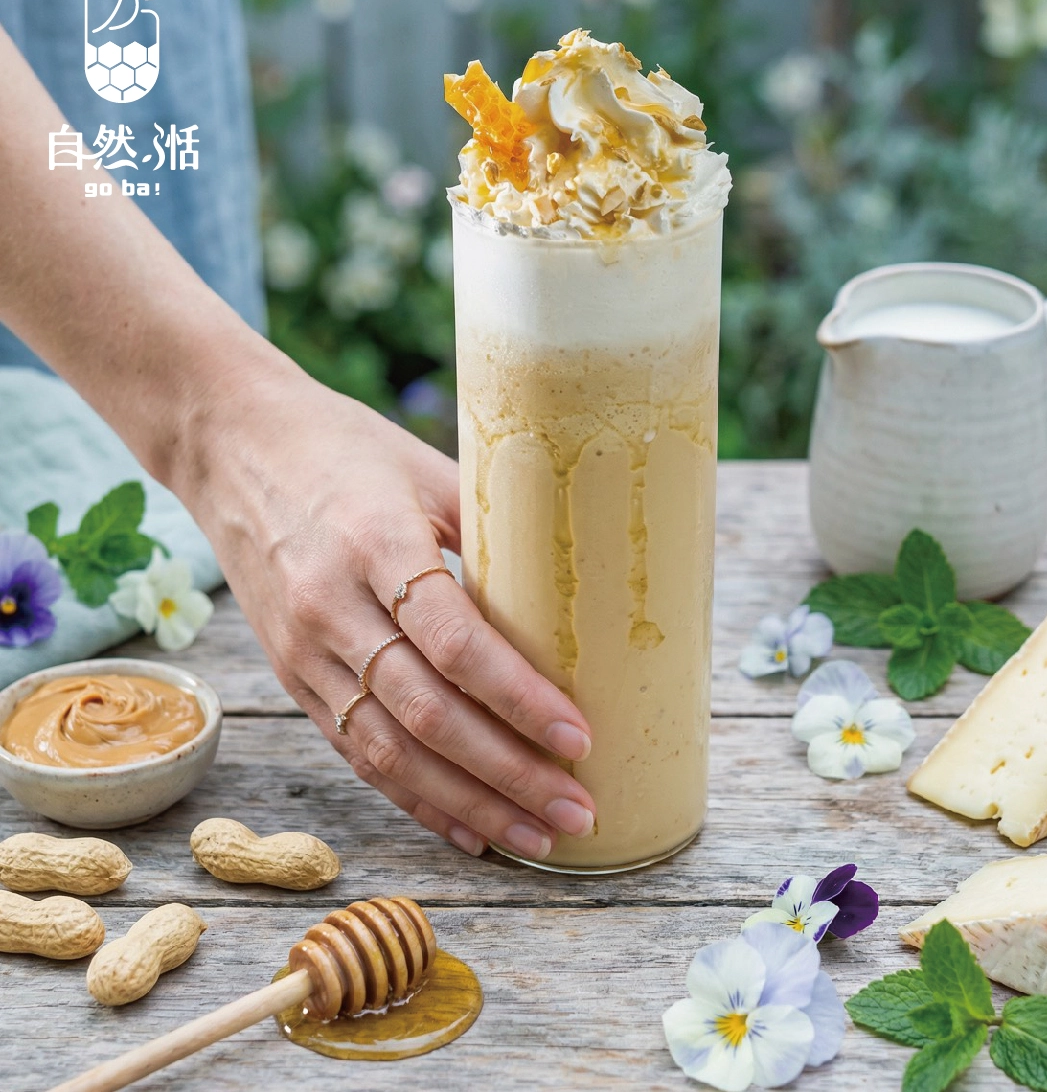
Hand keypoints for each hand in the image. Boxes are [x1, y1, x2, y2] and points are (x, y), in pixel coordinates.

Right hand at [176, 361, 595, 860]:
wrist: (230, 446)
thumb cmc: (341, 448)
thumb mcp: (423, 468)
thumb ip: (491, 529)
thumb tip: (574, 589)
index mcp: (375, 544)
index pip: (456, 643)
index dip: (520, 699)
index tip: (580, 736)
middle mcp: (332, 609)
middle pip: (429, 715)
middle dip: (510, 774)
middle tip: (577, 808)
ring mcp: (304, 652)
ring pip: (392, 753)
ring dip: (470, 804)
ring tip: (538, 836)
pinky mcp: (292, 678)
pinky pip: (357, 754)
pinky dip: (416, 799)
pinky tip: (467, 828)